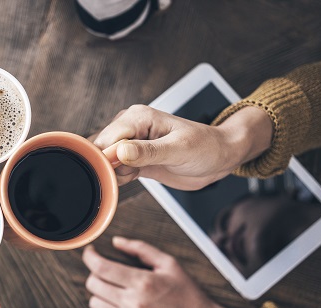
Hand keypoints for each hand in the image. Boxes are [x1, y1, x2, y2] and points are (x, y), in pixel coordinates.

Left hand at [82, 236, 258, 307]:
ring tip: (115, 290)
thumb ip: (141, 249)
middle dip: (95, 274)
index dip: (90, 257)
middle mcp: (134, 304)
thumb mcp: (169, 264)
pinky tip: (121, 307)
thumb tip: (117, 242)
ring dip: (100, 294)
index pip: (101, 268)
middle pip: (93, 285)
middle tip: (106, 272)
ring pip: (95, 304)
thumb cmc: (188, 295)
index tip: (91, 253)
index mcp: (143, 282)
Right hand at [92, 105, 272, 189]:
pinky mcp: (134, 159)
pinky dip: (119, 178)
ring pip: (105, 161)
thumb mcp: (179, 150)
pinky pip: (115, 170)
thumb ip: (148, 152)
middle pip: (101, 150)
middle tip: (131, 174)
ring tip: (137, 174)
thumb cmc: (207, 147)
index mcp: (138, 117)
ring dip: (114, 174)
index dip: (108, 158)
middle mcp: (130, 127)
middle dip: (109, 167)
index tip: (118, 172)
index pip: (108, 138)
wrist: (220, 158)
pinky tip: (135, 177)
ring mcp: (130, 144)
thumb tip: (120, 152)